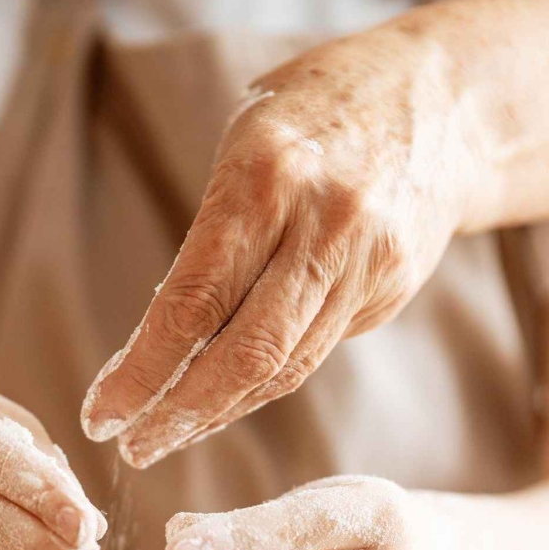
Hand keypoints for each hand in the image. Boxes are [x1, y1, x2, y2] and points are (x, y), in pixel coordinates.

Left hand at [80, 27, 488, 466]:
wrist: (447, 100)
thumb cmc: (316, 111)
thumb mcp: (246, 144)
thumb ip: (212, 236)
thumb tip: (158, 341)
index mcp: (268, 179)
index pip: (194, 302)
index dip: (144, 371)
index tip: (102, 414)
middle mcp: (324, 226)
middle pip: (247, 354)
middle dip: (180, 414)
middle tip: (133, 449)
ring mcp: (366, 263)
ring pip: (284, 366)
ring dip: (219, 412)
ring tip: (166, 436)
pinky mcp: (390, 289)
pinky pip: (314, 352)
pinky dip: (262, 384)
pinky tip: (223, 401)